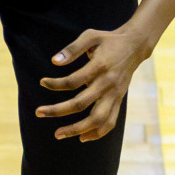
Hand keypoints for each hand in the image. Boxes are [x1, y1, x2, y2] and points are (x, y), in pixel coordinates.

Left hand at [36, 27, 150, 141]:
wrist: (135, 46)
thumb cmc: (108, 40)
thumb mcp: (90, 36)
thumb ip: (72, 48)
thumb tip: (54, 61)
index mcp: (100, 67)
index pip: (74, 81)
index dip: (56, 84)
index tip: (42, 82)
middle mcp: (108, 84)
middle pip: (82, 104)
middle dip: (58, 110)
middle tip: (38, 113)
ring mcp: (115, 95)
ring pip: (98, 119)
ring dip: (78, 129)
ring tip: (58, 134)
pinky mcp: (119, 100)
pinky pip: (111, 121)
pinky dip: (98, 133)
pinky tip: (82, 138)